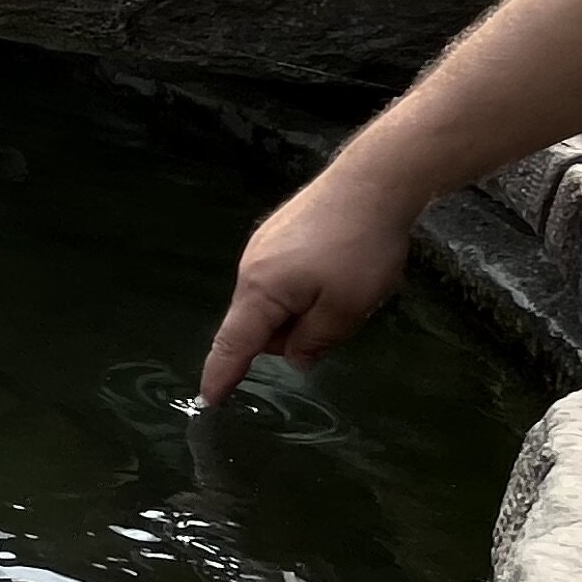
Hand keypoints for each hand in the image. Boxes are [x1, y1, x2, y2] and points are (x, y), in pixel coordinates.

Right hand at [199, 165, 423, 405]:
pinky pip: (283, 277)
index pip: (233, 345)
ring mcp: (264, 246)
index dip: (221, 375)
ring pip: (275, 300)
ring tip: (347, 291)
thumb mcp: (345, 309)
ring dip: (302, 310)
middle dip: (291, 337)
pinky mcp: (280, 232)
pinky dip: (304, 288)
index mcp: (261, 291)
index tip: (208, 400)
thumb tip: (295, 359)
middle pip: (259, 324)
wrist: (373, 181)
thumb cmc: (358, 249)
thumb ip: (315, 341)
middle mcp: (251, 267)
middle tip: (340, 322)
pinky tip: (339, 269)